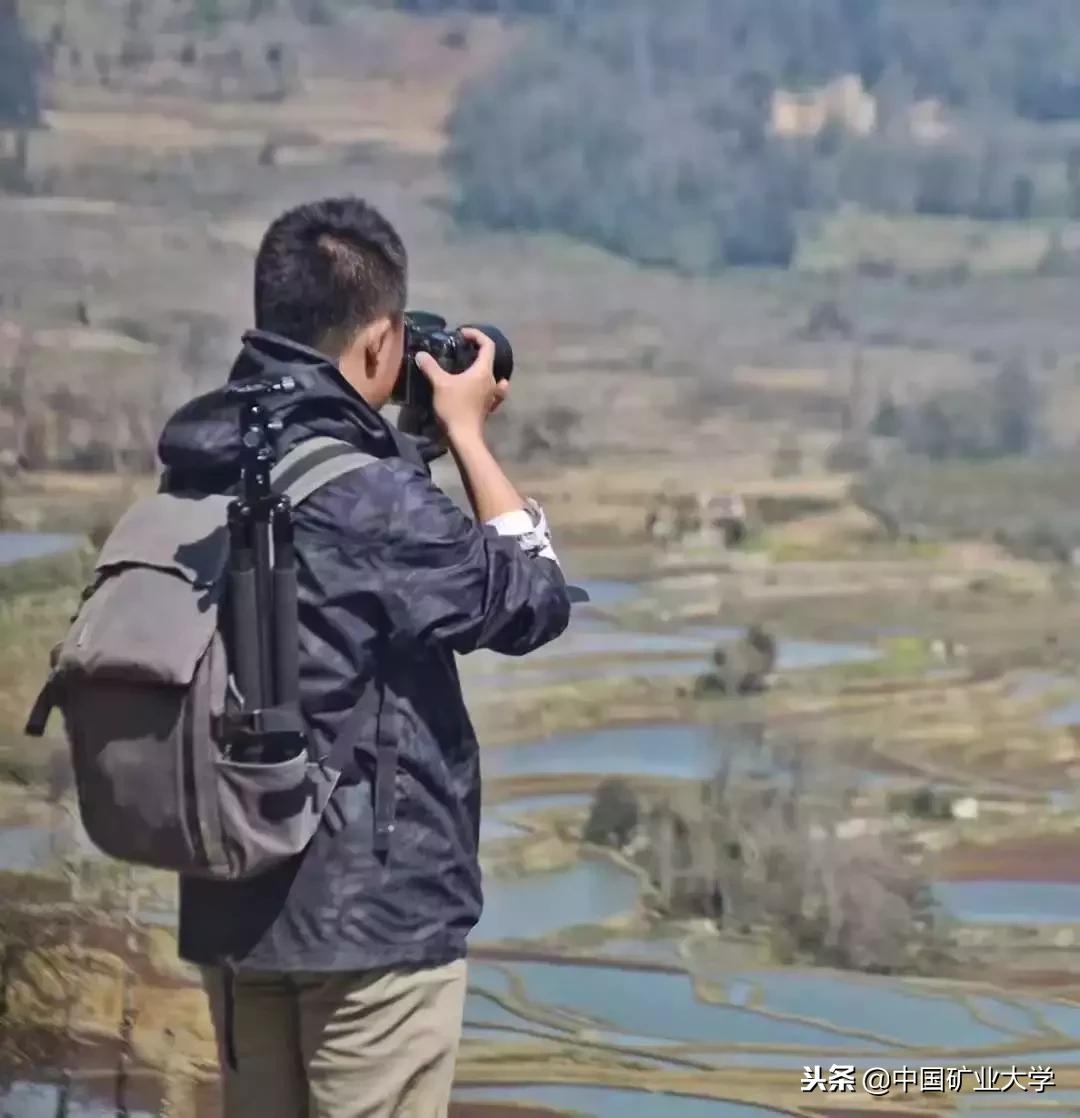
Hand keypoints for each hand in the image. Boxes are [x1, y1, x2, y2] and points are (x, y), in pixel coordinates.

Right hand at [416, 328, 509, 442]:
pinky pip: (494, 391)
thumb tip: (420, 354)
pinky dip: (490, 385)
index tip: (462, 333)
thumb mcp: (440, 384)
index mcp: (483, 371)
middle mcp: (492, 381)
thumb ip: (430, 367)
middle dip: (477, 350)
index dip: (476, 334)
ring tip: (470, 367)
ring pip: (492, 375)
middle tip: (461, 349)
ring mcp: (493, 395)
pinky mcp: (489, 407)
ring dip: (483, 368)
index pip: (487, 345)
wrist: (464, 436)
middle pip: (489, 359)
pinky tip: (484, 387)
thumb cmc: (454, 407)